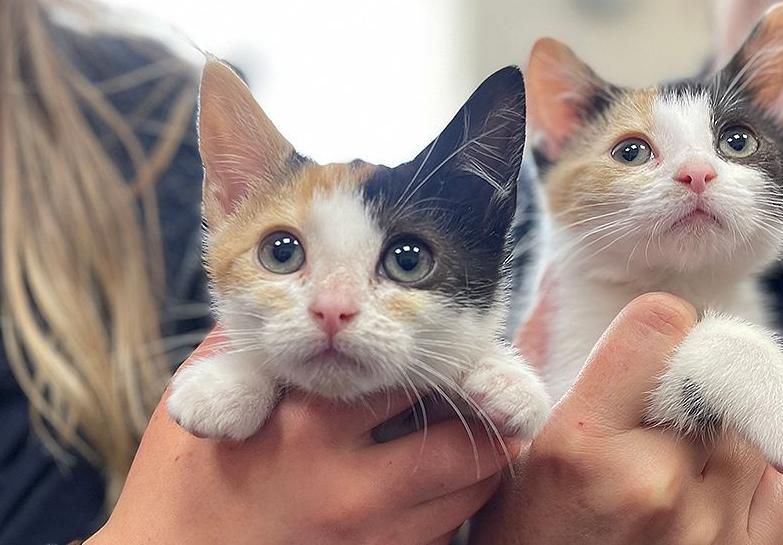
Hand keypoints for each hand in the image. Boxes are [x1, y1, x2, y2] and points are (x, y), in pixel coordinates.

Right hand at [87, 330, 513, 544]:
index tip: (460, 347)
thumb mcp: (209, 397)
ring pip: (468, 495)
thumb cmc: (181, 483)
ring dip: (481, 461)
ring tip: (481, 433)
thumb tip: (308, 300)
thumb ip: (263, 346)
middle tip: (495, 393)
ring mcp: (370, 540)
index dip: (444, 357)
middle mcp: (352, 485)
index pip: (413, 376)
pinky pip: (443, 535)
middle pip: (465, 444)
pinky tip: (443, 484)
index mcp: (311, 427)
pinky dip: (454, 504)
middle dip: (486, 415)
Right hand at [470, 292, 782, 543]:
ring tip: (673, 460)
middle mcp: (654, 482)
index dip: (658, 325)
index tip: (646, 345)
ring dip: (719, 428)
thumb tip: (591, 298)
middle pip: (713, 373)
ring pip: (750, 424)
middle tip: (656, 410)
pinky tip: (711, 482)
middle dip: (687, 381)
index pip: (661, 324)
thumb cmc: (527, 539)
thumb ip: (556, 373)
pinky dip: (757, 466)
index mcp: (583, 445)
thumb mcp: (514, 455)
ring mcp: (710, 527)